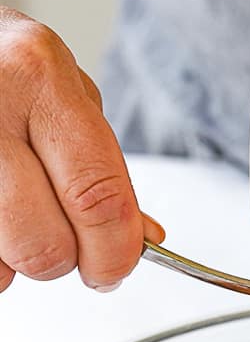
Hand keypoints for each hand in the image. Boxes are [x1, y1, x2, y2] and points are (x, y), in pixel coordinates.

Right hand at [0, 8, 163, 294]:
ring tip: (22, 214)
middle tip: (68, 245)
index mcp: (43, 82)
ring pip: (8, 257)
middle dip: (67, 260)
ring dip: (23, 256)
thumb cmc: (8, 71)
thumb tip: (143, 236)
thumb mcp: (63, 94)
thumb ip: (103, 165)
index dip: (114, 253)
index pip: (98, 198)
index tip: (116, 269)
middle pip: (48, 242)